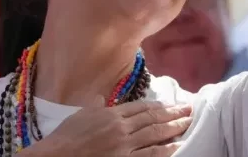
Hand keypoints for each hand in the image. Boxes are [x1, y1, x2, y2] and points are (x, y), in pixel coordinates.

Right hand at [20, 99, 191, 156]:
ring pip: (155, 135)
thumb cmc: (67, 137)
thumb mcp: (81, 114)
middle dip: (173, 113)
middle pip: (153, 118)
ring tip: (187, 123)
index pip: (141, 107)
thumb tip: (101, 97)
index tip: (170, 103)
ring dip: (174, 128)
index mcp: (112, 113)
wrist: (58, 156)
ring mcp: (125, 146)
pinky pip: (150, 155)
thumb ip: (95, 105)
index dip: (158, 105)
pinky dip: (165, 150)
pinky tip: (177, 145)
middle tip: (189, 109)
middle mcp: (122, 128)